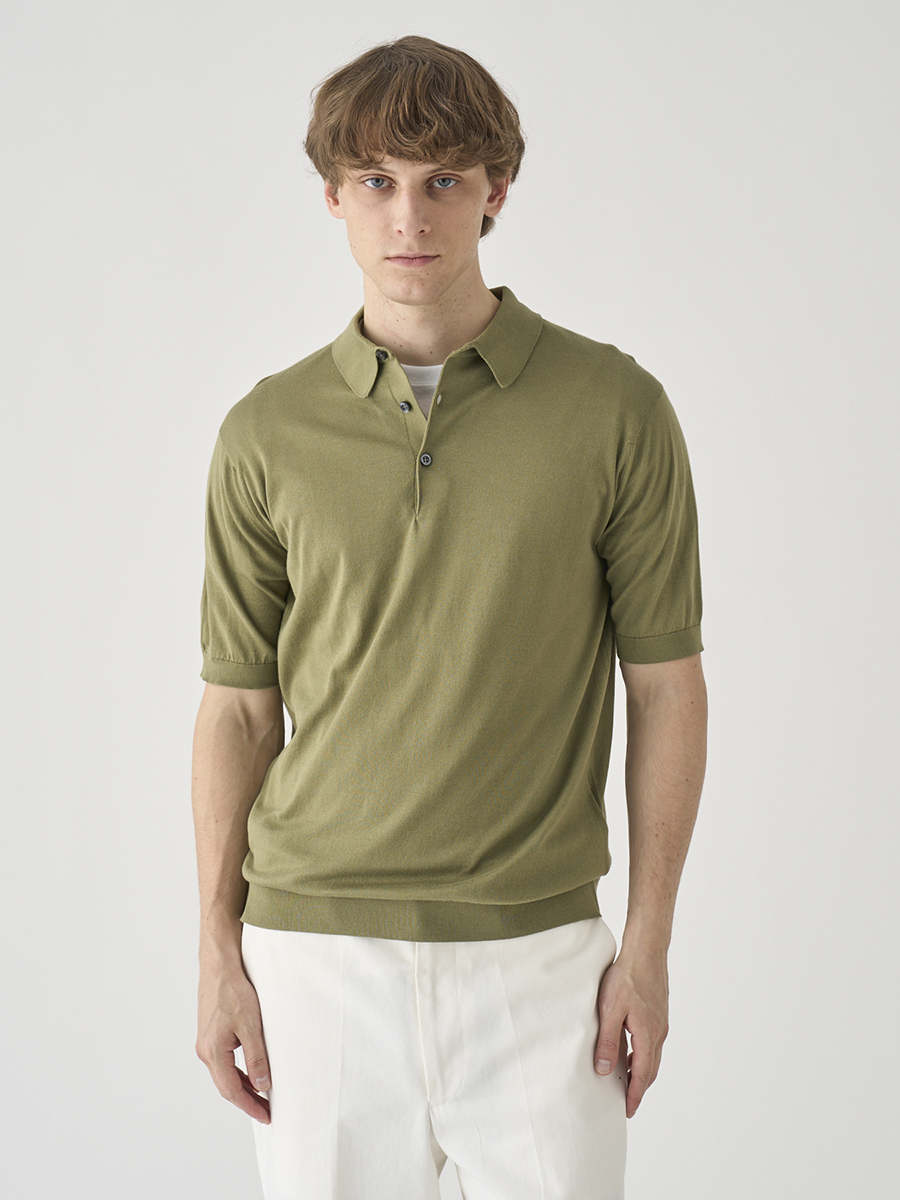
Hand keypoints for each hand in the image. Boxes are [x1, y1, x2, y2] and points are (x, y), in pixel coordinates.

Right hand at [196, 959, 271, 1123]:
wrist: (220, 966)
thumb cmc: (233, 991)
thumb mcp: (251, 1026)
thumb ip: (257, 1057)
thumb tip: (262, 1085)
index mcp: (213, 1052)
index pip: (232, 1090)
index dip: (250, 1106)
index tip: (266, 1116)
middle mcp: (205, 1051)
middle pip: (226, 1086)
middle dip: (247, 1100)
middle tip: (266, 1111)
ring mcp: (205, 1042)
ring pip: (224, 1074)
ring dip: (242, 1086)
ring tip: (262, 1096)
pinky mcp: (210, 1034)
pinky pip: (223, 1061)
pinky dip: (237, 1071)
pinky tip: (251, 1073)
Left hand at [593, 951, 668, 1117]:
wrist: (646, 951)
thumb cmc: (627, 977)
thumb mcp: (610, 1010)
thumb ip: (608, 1041)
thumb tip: (605, 1070)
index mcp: (647, 1035)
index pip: (641, 1074)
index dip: (634, 1094)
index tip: (628, 1110)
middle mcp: (658, 1032)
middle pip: (650, 1069)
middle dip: (639, 1087)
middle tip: (628, 1102)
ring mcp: (660, 1022)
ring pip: (653, 1056)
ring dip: (642, 1072)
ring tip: (627, 1081)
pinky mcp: (658, 1013)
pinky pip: (653, 1043)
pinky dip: (644, 1055)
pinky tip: (632, 1051)